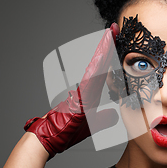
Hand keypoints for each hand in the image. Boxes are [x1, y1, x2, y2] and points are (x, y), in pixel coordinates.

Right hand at [24, 23, 119, 158]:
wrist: (49, 138)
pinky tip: (103, 55)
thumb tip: (116, 114)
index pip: (104, 71)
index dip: (111, 56)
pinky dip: (96, 66)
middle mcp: (86, 88)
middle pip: (100, 64)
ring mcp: (82, 91)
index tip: (118, 42)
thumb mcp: (92, 125)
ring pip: (95, 67)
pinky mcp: (78, 96)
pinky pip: (90, 78)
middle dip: (108, 46)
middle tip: (115, 29)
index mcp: (91, 93)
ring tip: (111, 34)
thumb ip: (105, 118)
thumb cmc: (66, 132)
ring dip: (104, 50)